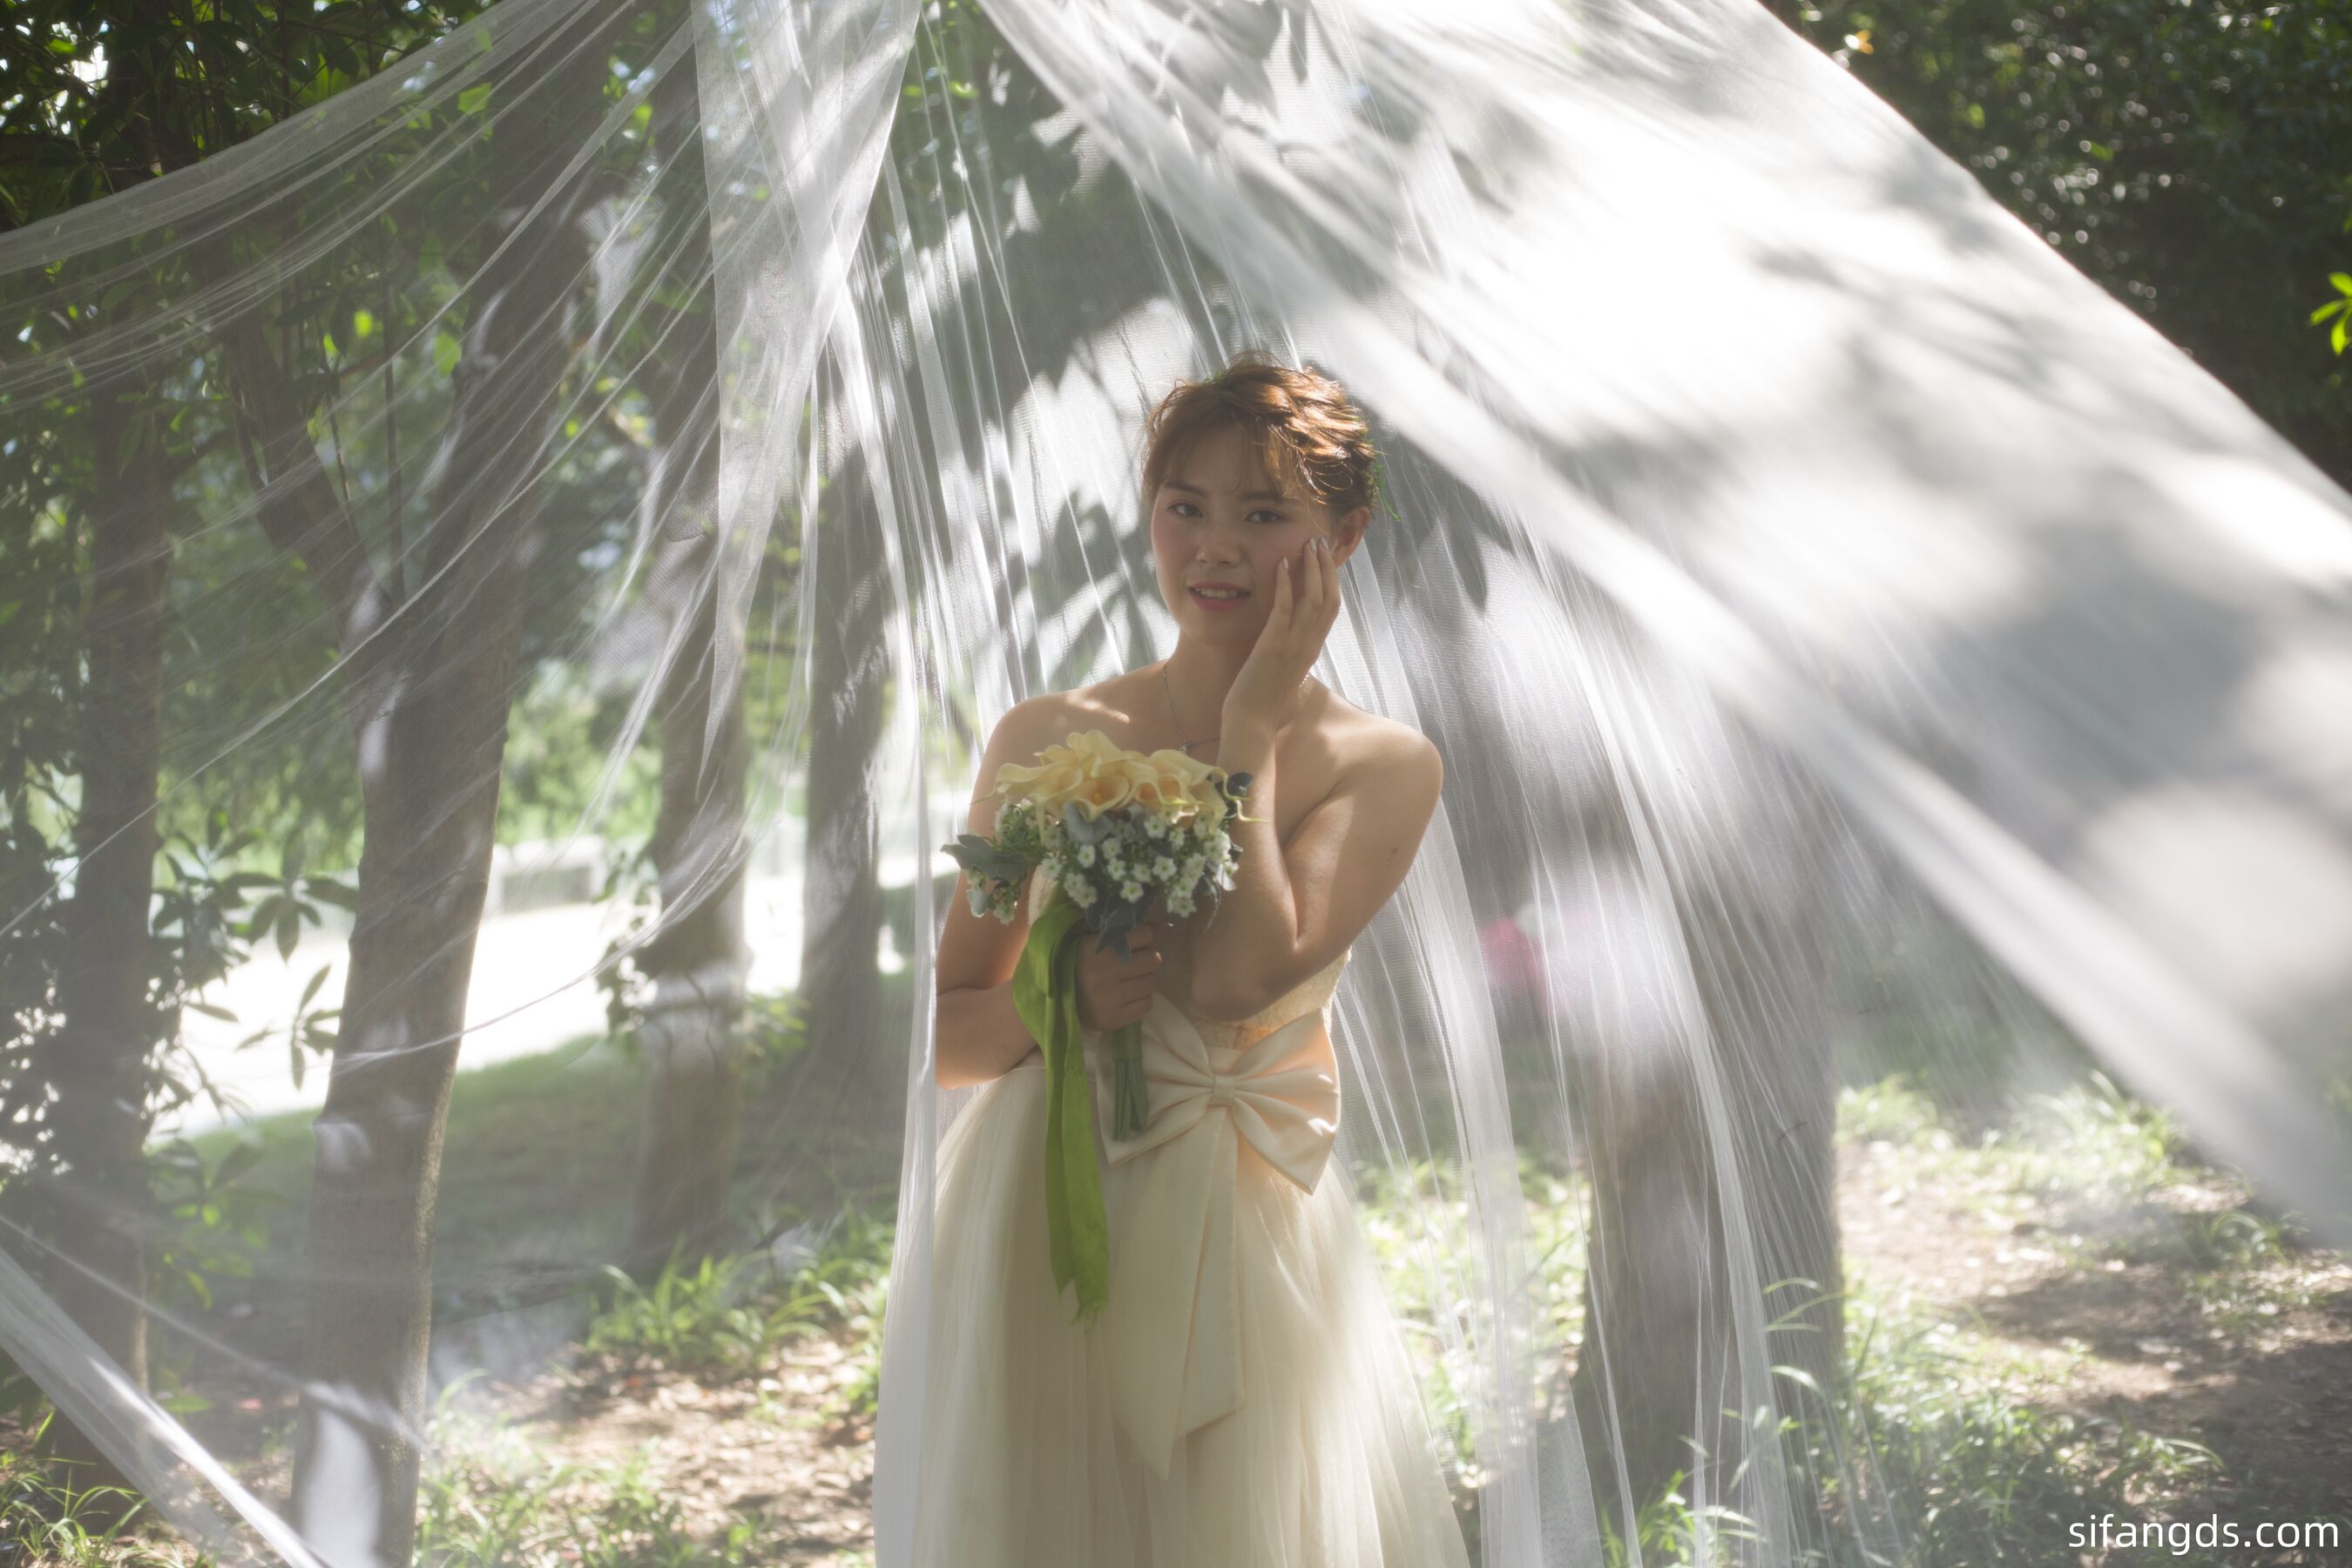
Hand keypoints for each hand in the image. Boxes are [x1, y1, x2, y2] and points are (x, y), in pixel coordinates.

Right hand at [1075, 921, 1163, 1030]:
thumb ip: (1129, 931)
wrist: (1060, 1001)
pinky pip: (1147, 1004)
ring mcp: (1109, 997)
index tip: (1135, 943)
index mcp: (1097, 946)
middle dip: (1146, 960)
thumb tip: (1166, 927)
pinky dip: (1141, 999)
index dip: (1143, 937)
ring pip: (1152, 982)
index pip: (1144, 934)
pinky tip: (1126, 997)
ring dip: (1144, 980)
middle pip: (1154, 959)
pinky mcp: (1114, 1018)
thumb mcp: (1098, 940)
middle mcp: (1103, 971)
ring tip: (1128, 982)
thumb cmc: (1083, 964)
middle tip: (1133, 965)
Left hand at [1224, 534, 1339, 736]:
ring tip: (1306, 545)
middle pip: (1329, 599)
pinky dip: (1285, 584)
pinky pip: (1284, 609)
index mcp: (1311, 651)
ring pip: (1313, 600)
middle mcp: (1308, 646)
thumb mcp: (1282, 672)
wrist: (1251, 725)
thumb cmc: (1261, 703)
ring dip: (1311, 569)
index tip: (1325, 559)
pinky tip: (1281, 565)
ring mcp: (1293, 647)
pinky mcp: (1273, 647)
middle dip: (1326, 568)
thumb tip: (1286, 638)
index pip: (1331, 610)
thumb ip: (1289, 653)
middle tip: (1319, 542)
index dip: (1332, 581)